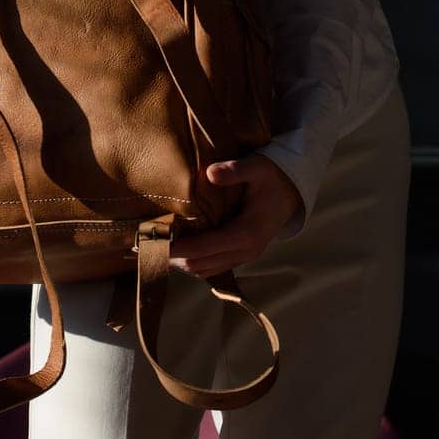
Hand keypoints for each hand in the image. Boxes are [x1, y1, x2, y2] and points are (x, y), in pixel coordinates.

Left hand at [157, 155, 303, 278]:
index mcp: (247, 234)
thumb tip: (210, 173)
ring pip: (204, 270)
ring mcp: (243, 257)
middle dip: (173, 257)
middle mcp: (245, 252)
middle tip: (147, 243)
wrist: (292, 192)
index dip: (178, 248)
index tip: (155, 241)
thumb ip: (235, 170)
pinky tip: (177, 248)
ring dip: (181, 262)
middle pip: (201, 265)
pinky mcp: (239, 255)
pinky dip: (192, 261)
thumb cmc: (272, 178)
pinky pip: (211, 266)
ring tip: (156, 247)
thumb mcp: (257, 167)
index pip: (205, 248)